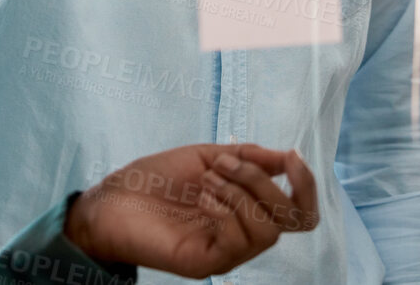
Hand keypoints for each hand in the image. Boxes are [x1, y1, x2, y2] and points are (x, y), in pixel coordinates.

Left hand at [63, 143, 318, 276]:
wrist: (113, 199)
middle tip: (223, 164)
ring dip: (240, 195)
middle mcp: (243, 235)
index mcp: (247, 210)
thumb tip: (287, 158)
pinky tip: (202, 199)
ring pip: (267, 232)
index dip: (306, 185)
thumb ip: (249, 158)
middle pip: (289, 219)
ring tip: (207, 182)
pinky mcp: (206, 264)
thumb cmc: (156, 178)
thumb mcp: (208, 156)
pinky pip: (237, 242)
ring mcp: (226, 252)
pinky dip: (225, 211)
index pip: (298, 212)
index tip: (290, 157)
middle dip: (260, 181)